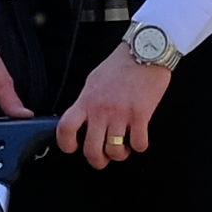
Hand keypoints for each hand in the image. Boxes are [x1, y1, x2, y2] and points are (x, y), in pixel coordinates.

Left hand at [57, 40, 171, 168]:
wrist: (145, 50)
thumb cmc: (121, 64)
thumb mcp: (94, 81)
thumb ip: (87, 102)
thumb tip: (83, 120)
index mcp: (86, 100)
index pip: (65, 129)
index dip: (66, 144)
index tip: (73, 148)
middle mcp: (101, 110)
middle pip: (91, 150)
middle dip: (97, 160)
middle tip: (102, 158)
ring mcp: (121, 114)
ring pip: (115, 151)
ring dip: (119, 154)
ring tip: (123, 147)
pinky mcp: (141, 115)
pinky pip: (138, 144)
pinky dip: (139, 146)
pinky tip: (138, 138)